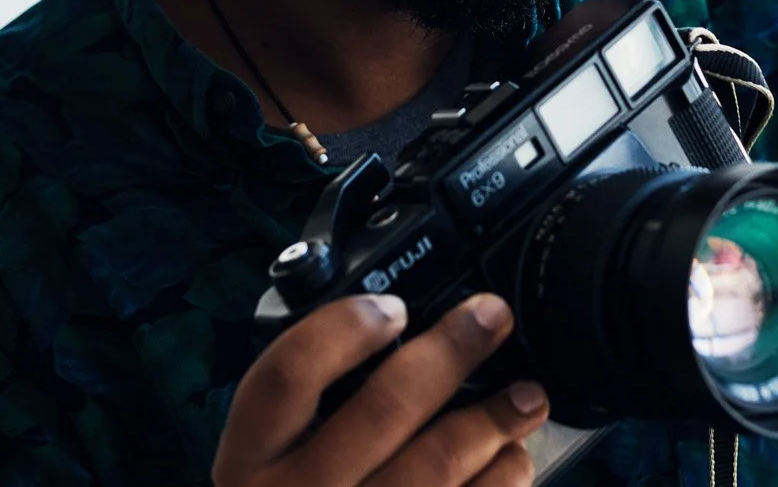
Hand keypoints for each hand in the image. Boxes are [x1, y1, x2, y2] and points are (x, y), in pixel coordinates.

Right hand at [214, 292, 548, 486]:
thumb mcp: (269, 465)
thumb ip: (307, 411)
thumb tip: (394, 331)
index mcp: (250, 462)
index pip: (287, 375)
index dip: (344, 329)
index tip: (392, 308)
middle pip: (382, 409)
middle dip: (450, 351)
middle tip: (491, 317)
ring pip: (437, 465)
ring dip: (493, 420)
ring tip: (527, 396)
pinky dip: (501, 481)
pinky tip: (513, 461)